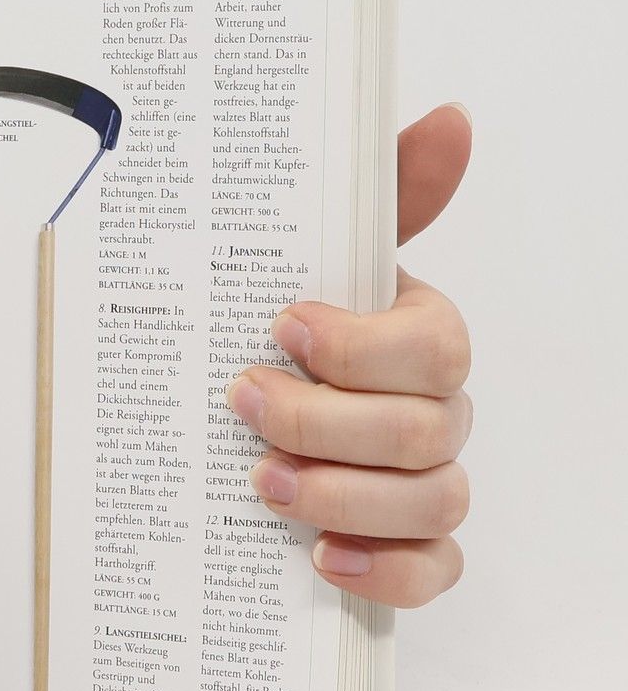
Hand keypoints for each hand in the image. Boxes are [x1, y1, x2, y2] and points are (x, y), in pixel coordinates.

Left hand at [228, 102, 472, 607]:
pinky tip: (321, 557)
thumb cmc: (291, 338)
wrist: (242, 423)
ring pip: (430, 500)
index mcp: (419, 342)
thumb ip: (379, 197)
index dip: (361, 345)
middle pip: (424, 430)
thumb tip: (448, 119)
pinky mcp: (409, 548)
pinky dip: (385, 570)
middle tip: (243, 405)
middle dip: (326, 420)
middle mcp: (434, 415)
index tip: (280, 326)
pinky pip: (432, 571)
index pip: (436, 347)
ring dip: (342, 492)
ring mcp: (427, 484)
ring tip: (261, 481)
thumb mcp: (310, 259)